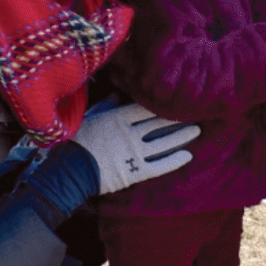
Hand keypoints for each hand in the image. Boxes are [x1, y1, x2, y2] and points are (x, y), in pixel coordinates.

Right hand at [74, 103, 199, 194]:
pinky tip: (188, 155)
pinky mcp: (135, 171)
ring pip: (163, 143)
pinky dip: (174, 160)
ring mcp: (134, 152)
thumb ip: (105, 106)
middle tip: (195, 114)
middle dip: (177, 119)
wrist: (69, 170)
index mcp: (117, 118)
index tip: (176, 100)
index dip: (162, 105)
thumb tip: (117, 95)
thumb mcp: (88, 118)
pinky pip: (160, 165)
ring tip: (196, 131)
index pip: (145, 109)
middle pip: (159, 124)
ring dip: (181, 137)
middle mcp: (130, 133)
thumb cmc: (75, 142)